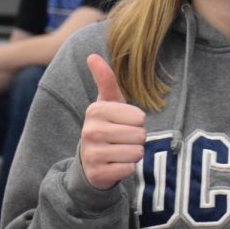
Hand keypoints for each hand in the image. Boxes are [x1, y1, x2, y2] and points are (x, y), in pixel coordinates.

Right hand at [80, 54, 145, 189]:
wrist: (90, 161)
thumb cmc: (106, 126)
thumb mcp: (107, 103)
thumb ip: (105, 80)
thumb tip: (92, 55)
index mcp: (95, 110)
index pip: (139, 117)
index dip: (137, 121)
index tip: (124, 123)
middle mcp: (90, 131)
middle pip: (139, 135)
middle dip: (137, 139)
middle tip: (123, 140)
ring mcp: (92, 153)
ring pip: (136, 153)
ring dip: (134, 154)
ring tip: (120, 151)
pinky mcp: (97, 173)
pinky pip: (129, 169)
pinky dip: (128, 168)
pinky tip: (116, 164)